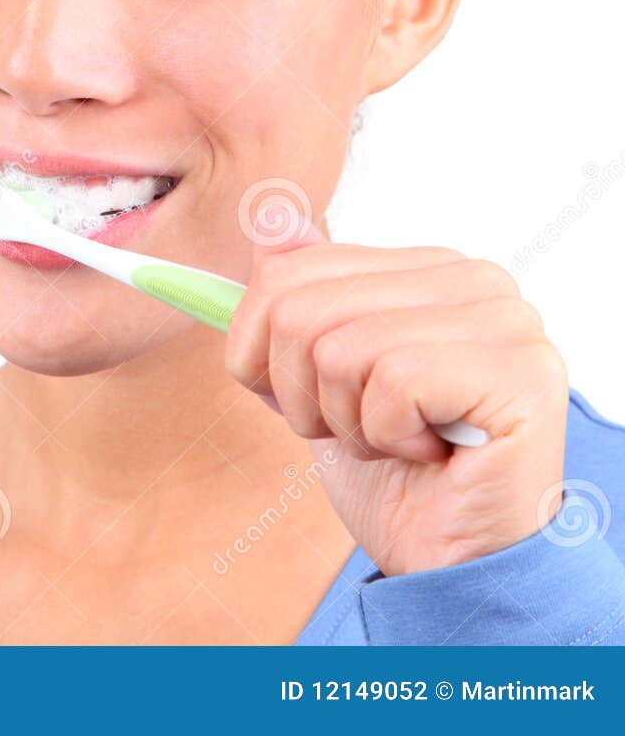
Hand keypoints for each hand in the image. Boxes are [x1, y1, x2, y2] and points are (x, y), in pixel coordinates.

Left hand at [224, 222, 568, 575]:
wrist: (451, 562)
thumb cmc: (392, 471)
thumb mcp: (317, 375)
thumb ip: (300, 292)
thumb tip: (273, 214)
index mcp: (423, 268)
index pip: (286, 269)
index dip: (258, 348)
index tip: (294, 394)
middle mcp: (473, 279)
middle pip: (299, 309)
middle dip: (300, 393)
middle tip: (355, 431)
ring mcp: (504, 320)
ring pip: (339, 349)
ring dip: (345, 422)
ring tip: (397, 442)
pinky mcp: (519, 371)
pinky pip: (390, 383)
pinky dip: (387, 435)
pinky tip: (431, 452)